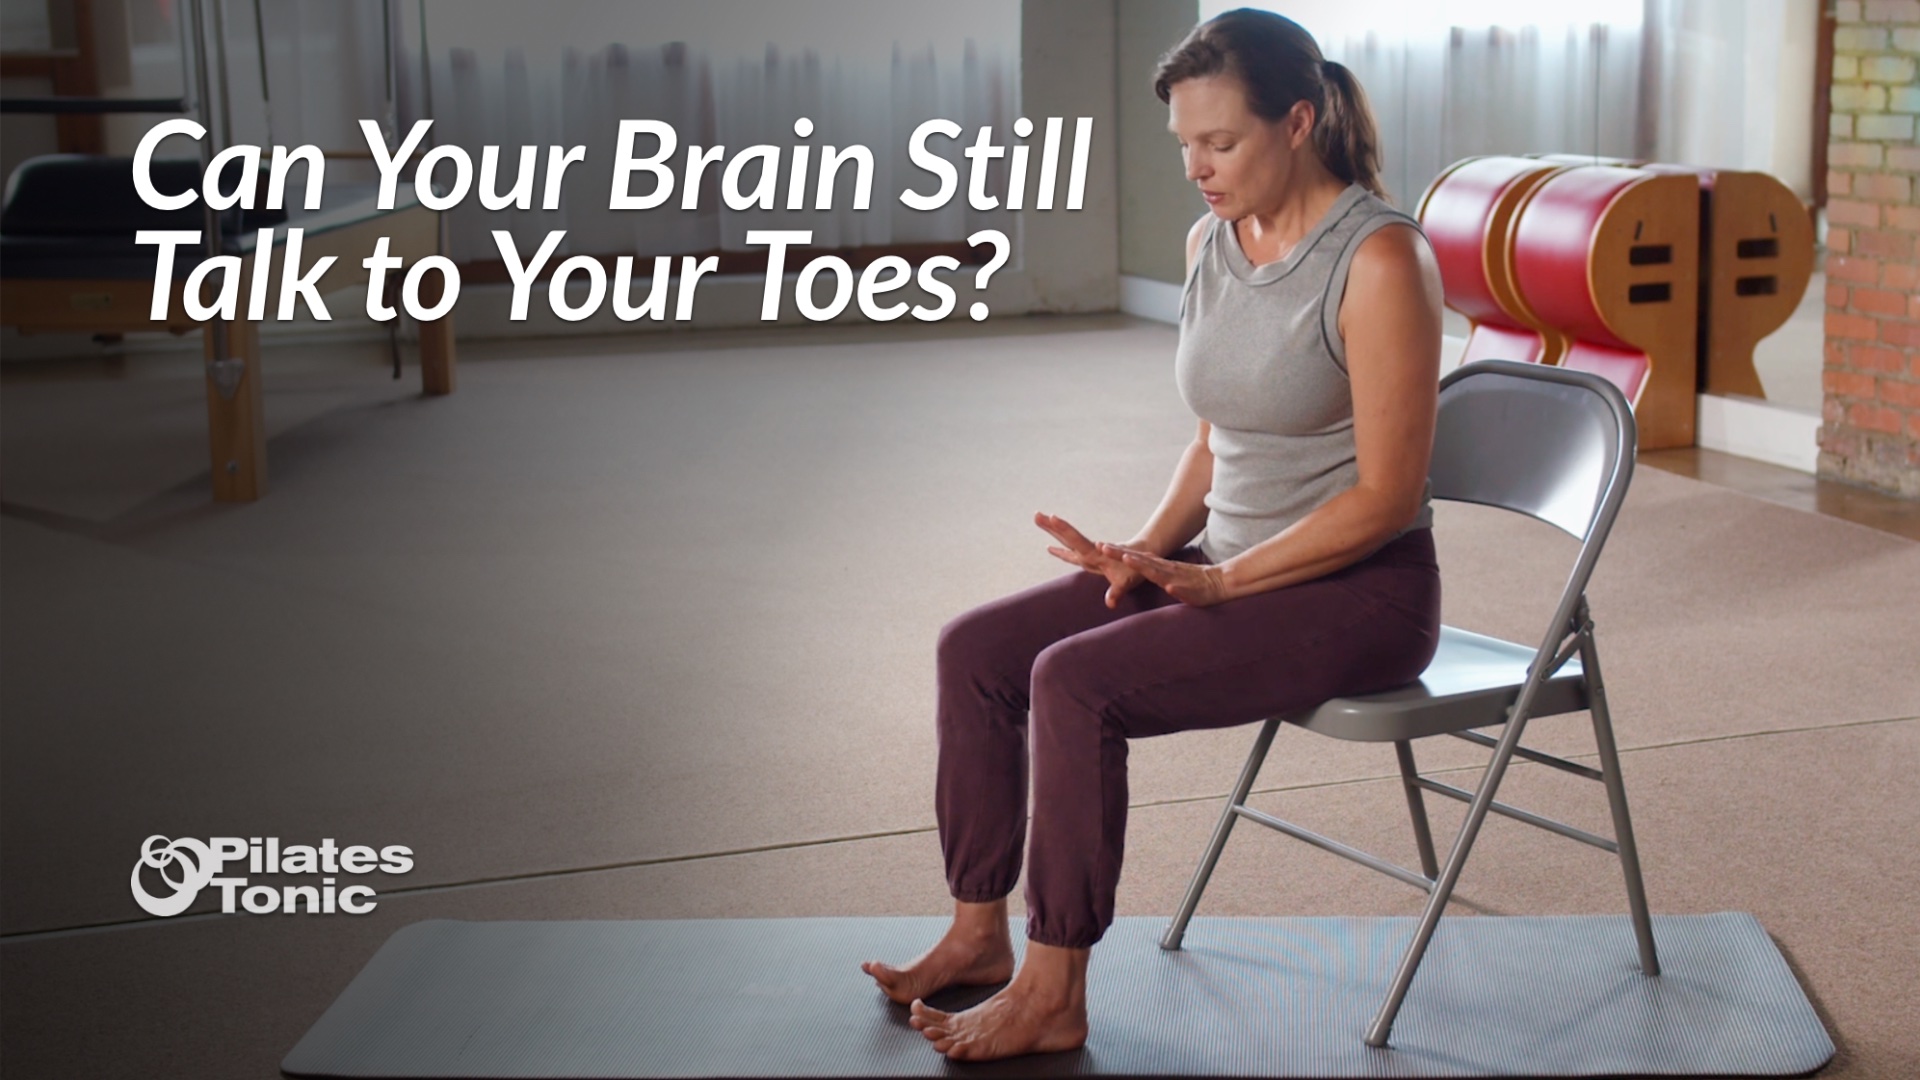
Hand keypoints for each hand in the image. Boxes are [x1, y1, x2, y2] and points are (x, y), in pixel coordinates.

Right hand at [1034, 512, 1143, 608]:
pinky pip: (1071, 550)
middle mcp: (1089, 551)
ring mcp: (1088, 553)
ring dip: (1053, 531)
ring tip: (1039, 519)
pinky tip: (1050, 547)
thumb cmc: (1135, 571)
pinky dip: (1060, 547)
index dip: (1064, 530)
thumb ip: (1117, 592)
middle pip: (1067, 537)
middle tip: (1036, 515)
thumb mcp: (1127, 582)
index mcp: (1094, 554)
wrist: (1143, 557)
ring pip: (1067, 540)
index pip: (1076, 540)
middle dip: (1052, 526)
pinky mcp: (1090, 557)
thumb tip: (1110, 604)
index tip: (1053, 517)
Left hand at [1098, 542, 1231, 607]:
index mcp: (1159, 567)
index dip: (1118, 552)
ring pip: (1158, 572)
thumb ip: (1152, 571)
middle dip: (1121, 554)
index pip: (1135, 558)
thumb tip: (1134, 564)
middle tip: (1103, 547)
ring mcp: (1177, 579)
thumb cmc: (1190, 582)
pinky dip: (1176, 588)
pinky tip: (1170, 587)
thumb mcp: (1166, 576)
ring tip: (1127, 560)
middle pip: (1140, 560)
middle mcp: (1165, 569)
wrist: (1218, 583)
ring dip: (1142, 565)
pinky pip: (1182, 590)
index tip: (1101, 545)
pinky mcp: (1191, 591)